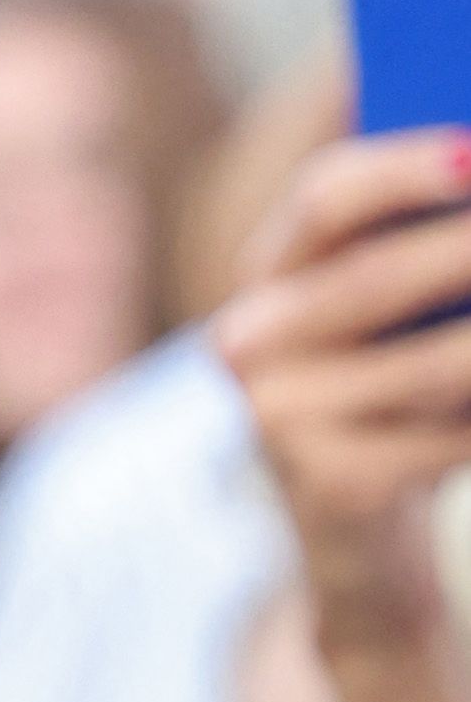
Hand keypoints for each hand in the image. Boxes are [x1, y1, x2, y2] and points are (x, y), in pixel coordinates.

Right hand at [218, 128, 470, 639]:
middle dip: (470, 250)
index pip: (324, 199)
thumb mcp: (378, 309)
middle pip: (377, 278)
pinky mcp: (334, 487)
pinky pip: (449, 438)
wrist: (350, 530)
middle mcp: (253, 345)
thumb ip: (410, 242)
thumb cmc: (387, 386)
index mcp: (268, 274)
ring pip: (432, 365)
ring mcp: (283, 422)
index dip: (402, 172)